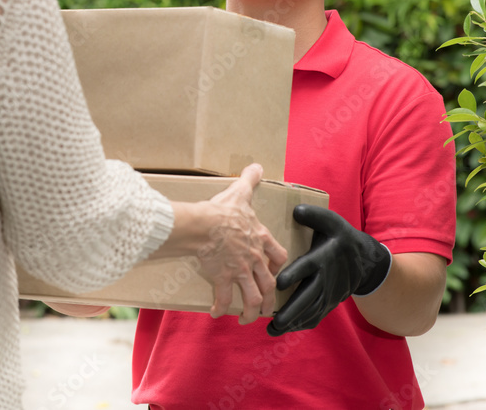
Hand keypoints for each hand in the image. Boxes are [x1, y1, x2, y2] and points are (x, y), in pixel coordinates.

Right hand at [197, 164, 288, 323]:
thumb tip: (257, 165)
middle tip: (267, 309)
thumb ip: (249, 180)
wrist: (204, 224)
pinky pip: (224, 297)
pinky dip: (220, 307)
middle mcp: (254, 258)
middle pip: (269, 283)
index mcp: (260, 239)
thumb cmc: (222, 210)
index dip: (280, 267)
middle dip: (270, 299)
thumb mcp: (240, 193)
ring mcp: (239, 270)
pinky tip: (216, 313)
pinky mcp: (222, 277)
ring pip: (252, 296)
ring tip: (247, 319)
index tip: (278, 274)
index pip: (279, 256)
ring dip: (251, 310)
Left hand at [267, 205, 390, 335]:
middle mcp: (326, 278)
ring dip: (293, 322)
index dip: (294, 275)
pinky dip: (301, 324)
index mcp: (323, 257)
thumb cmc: (341, 237)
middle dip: (291, 310)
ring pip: (310, 311)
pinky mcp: (330, 302)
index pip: (308, 267)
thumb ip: (314, 215)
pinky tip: (285, 329)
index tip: (279, 283)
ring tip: (273, 329)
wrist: (365, 260)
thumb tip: (296, 211)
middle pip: (308, 296)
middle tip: (273, 319)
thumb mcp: (331, 221)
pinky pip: (316, 316)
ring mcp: (329, 293)